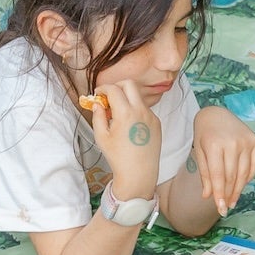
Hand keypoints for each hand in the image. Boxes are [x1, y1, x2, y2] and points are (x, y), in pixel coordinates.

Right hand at [89, 81, 161, 195]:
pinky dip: (134, 109)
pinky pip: (144, 109)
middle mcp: (141, 110)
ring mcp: (151, 115)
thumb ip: (98, 116)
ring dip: (126, 99)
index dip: (103, 88)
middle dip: (117, 86)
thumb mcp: (101, 136)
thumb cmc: (117, 156)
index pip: (114, 89)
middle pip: (130, 84)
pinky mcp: (157, 121)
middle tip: (108, 96)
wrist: (139, 171)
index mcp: (126, 113)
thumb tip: (97, 103)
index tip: (98, 94)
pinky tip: (128, 124)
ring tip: (116, 114)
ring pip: (138, 97)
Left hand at [191, 105, 254, 217]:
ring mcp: (246, 141)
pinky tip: (242, 185)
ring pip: (244, 172)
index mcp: (214, 145)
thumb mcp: (200, 153)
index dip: (219, 194)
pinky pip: (254, 164)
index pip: (218, 176)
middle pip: (232, 176)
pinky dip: (249, 177)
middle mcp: (232, 143)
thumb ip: (205, 175)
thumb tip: (208, 196)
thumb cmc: (205, 136)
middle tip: (226, 208)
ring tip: (233, 200)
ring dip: (239, 189)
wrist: (216, 114)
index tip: (220, 208)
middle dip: (229, 194)